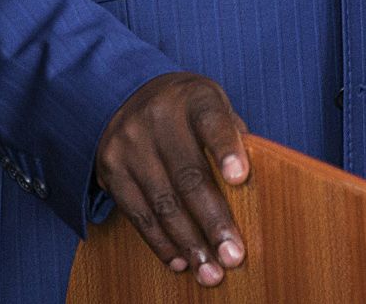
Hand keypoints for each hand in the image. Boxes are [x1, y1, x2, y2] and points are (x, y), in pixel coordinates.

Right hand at [97, 72, 250, 287]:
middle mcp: (157, 117)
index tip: (240, 178)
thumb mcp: (213, 106)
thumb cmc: (187, 110)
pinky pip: (137, 213)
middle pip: (188, 175)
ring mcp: (129, 143)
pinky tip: (180, 260)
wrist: (127, 95)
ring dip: (189, 242)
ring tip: (209, 270)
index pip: (212, 122)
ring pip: (162, 202)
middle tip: (232, 255)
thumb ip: (233, 137)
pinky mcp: (110, 168)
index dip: (227, 150)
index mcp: (193, 98)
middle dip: (212, 220)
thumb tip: (255, 185)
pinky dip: (161, 242)